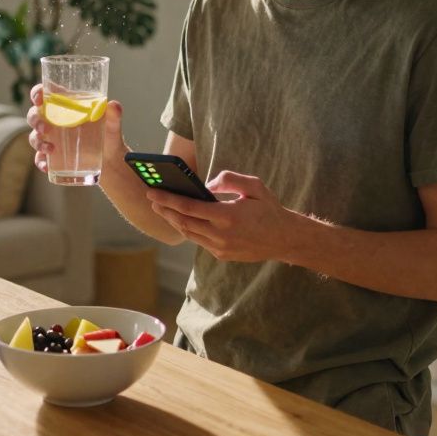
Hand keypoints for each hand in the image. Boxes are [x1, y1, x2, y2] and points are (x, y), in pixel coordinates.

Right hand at [27, 83, 126, 174]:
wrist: (111, 162)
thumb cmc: (109, 137)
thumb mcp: (112, 125)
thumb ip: (114, 115)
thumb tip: (114, 105)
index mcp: (66, 106)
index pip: (46, 94)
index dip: (37, 93)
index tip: (39, 98)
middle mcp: (55, 120)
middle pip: (35, 114)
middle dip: (35, 120)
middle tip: (45, 128)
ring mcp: (52, 139)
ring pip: (34, 136)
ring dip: (37, 141)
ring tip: (50, 149)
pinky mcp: (53, 156)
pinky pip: (40, 158)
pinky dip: (40, 162)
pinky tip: (46, 167)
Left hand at [146, 171, 298, 262]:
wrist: (285, 239)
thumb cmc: (269, 209)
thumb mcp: (254, 186)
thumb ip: (228, 180)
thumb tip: (206, 185)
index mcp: (227, 216)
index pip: (189, 207)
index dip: (168, 199)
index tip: (153, 193)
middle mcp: (221, 235)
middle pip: (183, 222)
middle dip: (165, 210)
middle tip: (152, 199)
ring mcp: (220, 248)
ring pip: (189, 233)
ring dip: (174, 221)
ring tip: (162, 209)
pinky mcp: (222, 255)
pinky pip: (199, 241)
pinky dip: (189, 229)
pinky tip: (182, 220)